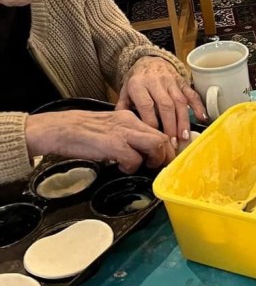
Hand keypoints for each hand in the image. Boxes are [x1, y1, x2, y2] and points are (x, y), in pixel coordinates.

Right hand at [25, 109, 174, 172]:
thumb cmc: (82, 132)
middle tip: (160, 167)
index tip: (165, 158)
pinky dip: (132, 167)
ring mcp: (123, 133)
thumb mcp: (110, 128)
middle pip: (162, 137)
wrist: (61, 129)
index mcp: (129, 117)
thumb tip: (140, 151)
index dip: (165, 147)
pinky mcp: (114, 145)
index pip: (157, 130)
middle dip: (166, 156)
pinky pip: (134, 159)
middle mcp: (130, 122)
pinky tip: (121, 167)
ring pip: (156, 145)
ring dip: (154, 160)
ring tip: (143, 167)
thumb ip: (126, 135)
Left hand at [116, 57, 205, 146]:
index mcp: (139, 85)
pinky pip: (192, 94)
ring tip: (184, 136)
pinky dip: (198, 106)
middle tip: (172, 143)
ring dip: (183, 120)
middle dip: (170, 126)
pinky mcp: (182, 81)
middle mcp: (156, 82)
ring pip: (180, 101)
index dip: (152, 122)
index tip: (154, 138)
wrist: (149, 60)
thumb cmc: (137, 80)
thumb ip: (123, 108)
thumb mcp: (125, 91)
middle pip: (166, 105)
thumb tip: (125, 127)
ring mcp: (171, 81)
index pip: (146, 105)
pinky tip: (202, 118)